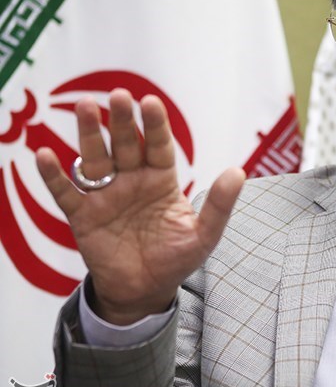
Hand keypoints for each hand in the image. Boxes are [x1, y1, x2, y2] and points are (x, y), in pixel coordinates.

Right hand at [36, 89, 244, 324]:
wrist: (146, 291)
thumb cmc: (177, 259)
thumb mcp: (205, 235)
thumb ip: (220, 205)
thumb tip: (238, 171)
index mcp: (161, 181)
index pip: (158, 147)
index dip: (154, 126)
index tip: (150, 102)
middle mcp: (131, 181)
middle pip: (125, 145)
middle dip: (121, 121)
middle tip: (118, 95)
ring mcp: (105, 196)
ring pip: (95, 160)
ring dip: (88, 134)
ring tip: (84, 106)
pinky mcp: (83, 216)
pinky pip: (66, 193)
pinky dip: (55, 176)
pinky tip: (45, 154)